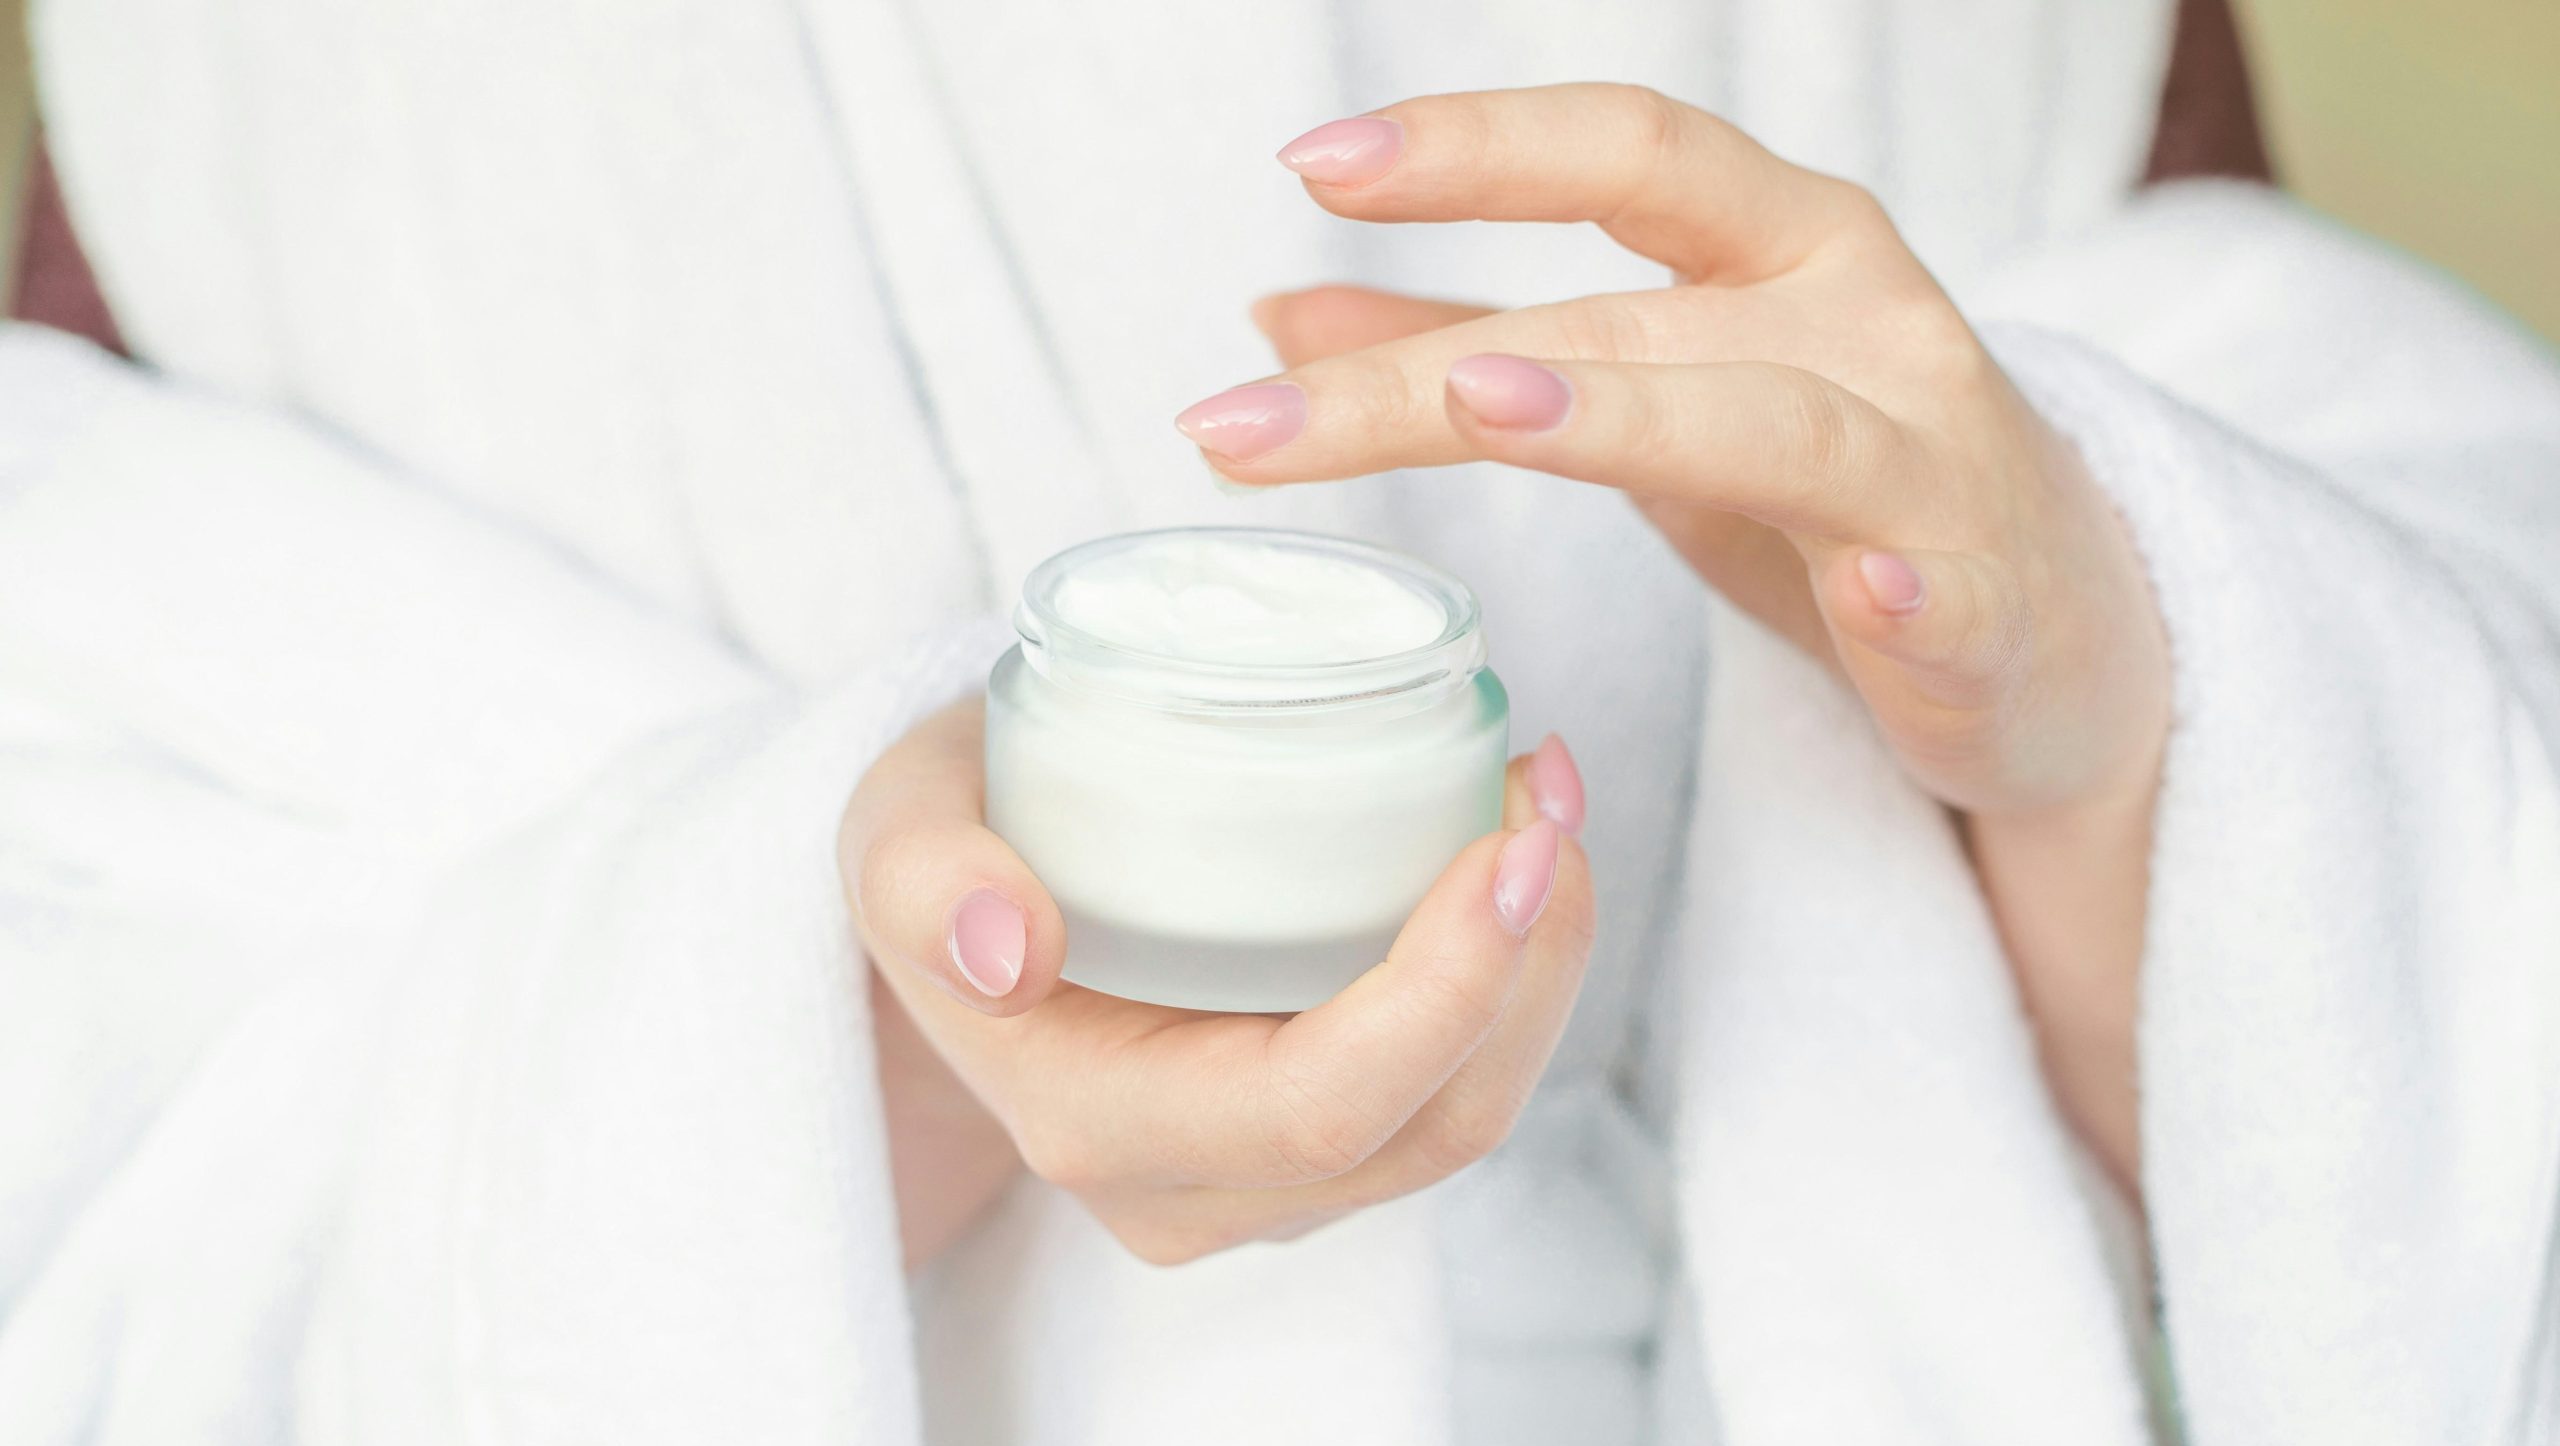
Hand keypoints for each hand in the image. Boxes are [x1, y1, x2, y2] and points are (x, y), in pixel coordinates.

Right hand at [840, 701, 1594, 1264]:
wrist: (943, 917)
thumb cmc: (938, 853)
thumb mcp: (893, 835)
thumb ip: (922, 874)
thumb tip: (1006, 941)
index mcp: (1094, 1122)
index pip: (1321, 1107)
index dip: (1447, 991)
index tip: (1510, 842)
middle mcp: (1187, 1188)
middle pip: (1431, 1123)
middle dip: (1528, 962)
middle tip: (1546, 788)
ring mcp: (1257, 1182)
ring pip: (1460, 1116)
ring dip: (1537, 966)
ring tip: (1541, 804)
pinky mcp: (1307, 1139)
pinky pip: (1446, 1088)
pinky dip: (1506, 977)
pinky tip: (1509, 856)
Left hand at [1180, 84, 2169, 1191]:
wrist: (2053, 629)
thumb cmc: (1830, 489)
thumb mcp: (1648, 394)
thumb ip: (1476, 342)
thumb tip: (1277, 309)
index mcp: (1771, 247)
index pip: (1618, 155)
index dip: (1473, 146)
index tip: (1310, 163)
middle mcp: (1852, 318)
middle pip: (1627, 304)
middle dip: (1426, 362)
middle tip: (1242, 415)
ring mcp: (1926, 452)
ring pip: (1772, 421)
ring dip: (1628, 409)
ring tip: (1486, 402)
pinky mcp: (1977, 598)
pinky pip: (1935, 585)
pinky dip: (1898, 588)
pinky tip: (1861, 597)